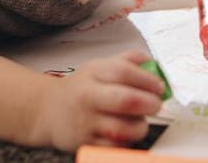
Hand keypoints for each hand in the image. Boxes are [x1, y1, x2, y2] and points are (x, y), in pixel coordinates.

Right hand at [33, 50, 165, 149]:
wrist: (48, 110)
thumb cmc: (80, 88)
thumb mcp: (98, 67)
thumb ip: (127, 61)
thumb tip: (153, 63)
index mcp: (93, 73)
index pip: (124, 72)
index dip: (147, 79)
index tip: (159, 86)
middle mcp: (88, 96)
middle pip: (125, 100)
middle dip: (149, 103)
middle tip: (156, 104)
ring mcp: (86, 122)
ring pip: (122, 128)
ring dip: (139, 126)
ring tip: (140, 121)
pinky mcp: (85, 143)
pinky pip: (114, 147)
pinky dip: (127, 142)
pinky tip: (126, 134)